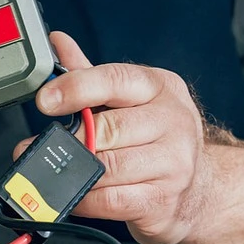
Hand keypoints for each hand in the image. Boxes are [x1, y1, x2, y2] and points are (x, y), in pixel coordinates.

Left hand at [17, 32, 210, 243]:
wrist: (201, 187)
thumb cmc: (158, 138)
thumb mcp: (132, 99)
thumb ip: (92, 74)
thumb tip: (58, 42)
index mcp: (161, 87)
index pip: (116, 80)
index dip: (76, 88)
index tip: (45, 99)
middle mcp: (173, 122)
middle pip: (108, 129)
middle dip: (70, 140)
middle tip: (42, 146)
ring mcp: (173, 164)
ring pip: (107, 167)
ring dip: (73, 172)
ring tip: (52, 172)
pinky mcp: (163, 201)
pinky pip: (111, 200)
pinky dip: (84, 199)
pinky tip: (74, 194)